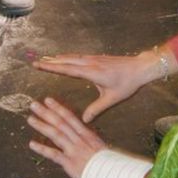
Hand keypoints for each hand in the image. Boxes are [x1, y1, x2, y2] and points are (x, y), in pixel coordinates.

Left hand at [27, 97, 108, 177]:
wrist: (111, 175)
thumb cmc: (106, 163)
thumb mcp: (99, 147)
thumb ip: (87, 140)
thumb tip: (80, 134)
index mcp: (86, 134)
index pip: (70, 117)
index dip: (58, 108)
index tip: (48, 100)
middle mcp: (79, 139)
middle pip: (60, 123)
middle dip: (46, 113)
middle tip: (34, 105)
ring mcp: (74, 150)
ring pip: (56, 135)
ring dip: (42, 126)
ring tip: (30, 119)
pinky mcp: (70, 162)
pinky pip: (54, 154)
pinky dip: (42, 149)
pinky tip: (32, 144)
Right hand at [36, 48, 168, 120]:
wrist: (140, 68)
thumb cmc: (127, 84)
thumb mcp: (112, 99)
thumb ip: (97, 109)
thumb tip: (84, 120)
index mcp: (92, 72)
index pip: (67, 69)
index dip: (52, 67)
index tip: (39, 65)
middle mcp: (91, 63)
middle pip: (67, 61)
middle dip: (51, 61)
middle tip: (36, 62)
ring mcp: (94, 58)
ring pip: (73, 57)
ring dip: (59, 58)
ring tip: (46, 59)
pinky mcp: (98, 58)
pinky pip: (79, 56)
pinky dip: (69, 57)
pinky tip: (66, 58)